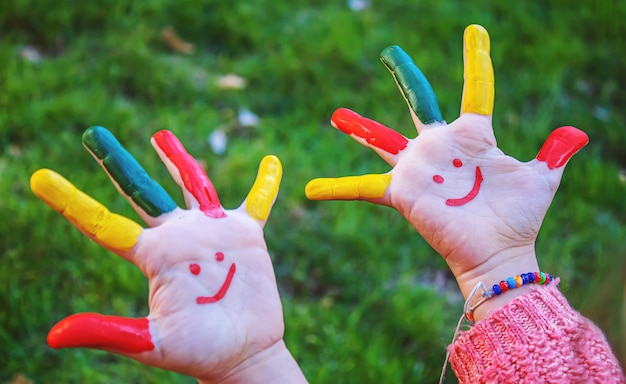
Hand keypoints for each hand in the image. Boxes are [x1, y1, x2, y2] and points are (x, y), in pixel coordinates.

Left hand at [31, 127, 304, 382]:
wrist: (242, 353)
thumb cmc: (198, 352)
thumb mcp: (152, 342)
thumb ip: (109, 332)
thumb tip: (54, 336)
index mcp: (153, 256)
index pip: (104, 224)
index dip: (72, 201)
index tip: (40, 178)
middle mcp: (178, 237)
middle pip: (141, 191)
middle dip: (116, 163)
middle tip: (92, 134)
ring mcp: (212, 232)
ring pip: (193, 184)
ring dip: (178, 159)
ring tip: (159, 136)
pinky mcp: (246, 235)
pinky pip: (258, 202)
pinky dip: (266, 183)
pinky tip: (273, 162)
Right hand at [305, 25, 587, 314]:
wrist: (497, 252)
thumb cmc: (518, 217)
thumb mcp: (540, 180)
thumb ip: (554, 154)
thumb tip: (577, 134)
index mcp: (473, 136)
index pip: (475, 89)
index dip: (476, 61)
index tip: (475, 32)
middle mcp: (441, 147)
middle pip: (419, 100)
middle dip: (405, 75)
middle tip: (389, 51)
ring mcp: (419, 168)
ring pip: (382, 140)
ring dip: (359, 128)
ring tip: (336, 115)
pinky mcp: (402, 192)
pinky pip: (362, 189)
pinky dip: (337, 189)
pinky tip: (310, 189)